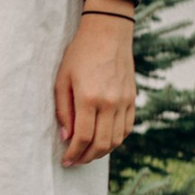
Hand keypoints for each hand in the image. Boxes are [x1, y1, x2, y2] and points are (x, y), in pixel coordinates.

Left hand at [55, 8, 136, 165]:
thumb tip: (66, 137)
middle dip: (86, 158)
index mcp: (88, 98)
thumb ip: (63, 111)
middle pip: (101, 144)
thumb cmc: (79, 54)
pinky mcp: (132, 99)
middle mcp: (109, 103)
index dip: (74, 154)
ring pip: (117, 140)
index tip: (66, 161)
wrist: (108, 33)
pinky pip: (127, 128)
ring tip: (88, 154)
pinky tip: (104, 141)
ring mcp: (124, 102)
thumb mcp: (61, 79)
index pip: (83, 137)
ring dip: (102, 152)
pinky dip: (116, 140)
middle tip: (75, 161)